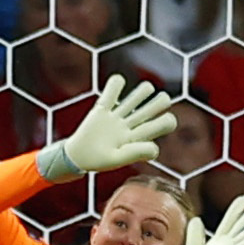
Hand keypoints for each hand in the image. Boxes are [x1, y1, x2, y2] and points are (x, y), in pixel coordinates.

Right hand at [58, 76, 176, 175]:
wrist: (76, 157)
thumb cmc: (97, 161)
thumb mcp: (117, 159)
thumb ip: (136, 152)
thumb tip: (155, 148)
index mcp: (138, 138)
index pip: (163, 125)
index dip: (167, 121)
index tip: (163, 122)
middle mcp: (130, 125)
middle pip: (153, 107)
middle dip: (161, 101)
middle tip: (163, 99)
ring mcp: (117, 116)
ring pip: (137, 97)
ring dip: (144, 91)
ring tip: (146, 90)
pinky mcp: (102, 109)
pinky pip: (112, 91)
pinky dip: (116, 83)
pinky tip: (117, 83)